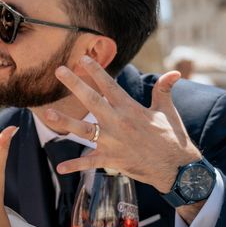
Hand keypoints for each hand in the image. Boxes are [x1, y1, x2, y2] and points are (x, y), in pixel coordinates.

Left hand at [46, 56, 201, 192]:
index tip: (82, 58)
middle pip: (91, 100)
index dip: (95, 71)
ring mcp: (112, 142)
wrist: (177, 168)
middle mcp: (118, 122)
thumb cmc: (172, 138)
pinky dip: (74, 166)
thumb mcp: (167, 111)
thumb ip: (164, 90)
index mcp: (130, 108)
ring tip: (48, 114)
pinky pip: (89, 163)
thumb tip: (175, 72)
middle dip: (74, 84)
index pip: (109, 85)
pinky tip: (60, 168)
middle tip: (59, 70)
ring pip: (83, 130)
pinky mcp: (111, 159)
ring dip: (65, 122)